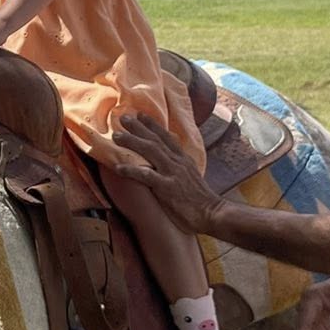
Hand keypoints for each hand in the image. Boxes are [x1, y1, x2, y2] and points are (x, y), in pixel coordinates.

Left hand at [114, 114, 219, 234]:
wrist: (212, 214)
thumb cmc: (201, 201)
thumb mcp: (191, 178)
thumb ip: (179, 169)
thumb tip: (168, 165)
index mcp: (184, 160)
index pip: (167, 137)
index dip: (153, 125)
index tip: (140, 115)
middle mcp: (178, 163)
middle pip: (156, 140)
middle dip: (138, 127)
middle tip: (123, 117)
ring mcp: (173, 174)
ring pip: (151, 151)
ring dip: (132, 142)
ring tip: (116, 136)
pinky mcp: (168, 188)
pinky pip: (146, 176)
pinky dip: (132, 170)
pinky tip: (118, 167)